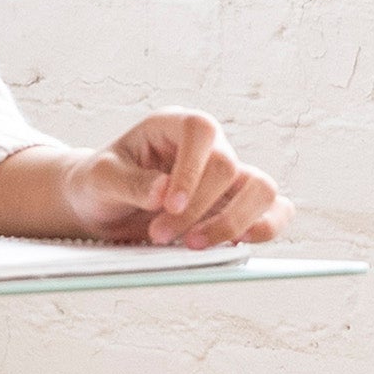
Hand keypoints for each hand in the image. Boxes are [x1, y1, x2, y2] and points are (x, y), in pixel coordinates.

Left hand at [0, 113, 284, 250]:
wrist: (102, 205)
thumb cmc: (101, 183)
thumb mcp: (100, 178)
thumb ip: (129, 182)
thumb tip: (163, 192)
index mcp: (176, 127)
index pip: (202, 131)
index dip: (192, 169)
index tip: (169, 205)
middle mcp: (209, 148)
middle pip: (230, 168)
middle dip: (197, 210)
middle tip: (158, 235)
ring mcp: (229, 177)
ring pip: (262, 190)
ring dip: (234, 223)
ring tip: (195, 246)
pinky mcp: (238, 205)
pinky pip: (274, 212)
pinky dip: (263, 229)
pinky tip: (233, 245)